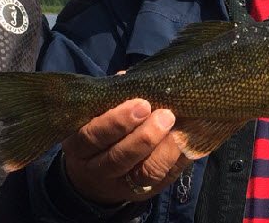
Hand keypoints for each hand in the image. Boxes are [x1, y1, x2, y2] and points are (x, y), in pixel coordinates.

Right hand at [61, 99, 190, 204]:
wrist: (92, 179)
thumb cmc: (96, 133)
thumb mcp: (92, 116)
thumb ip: (110, 98)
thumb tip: (128, 76)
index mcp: (79, 147)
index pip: (94, 136)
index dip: (117, 121)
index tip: (142, 104)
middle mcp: (97, 170)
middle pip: (119, 158)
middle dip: (145, 136)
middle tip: (165, 114)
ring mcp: (121, 185)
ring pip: (144, 173)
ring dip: (165, 149)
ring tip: (179, 127)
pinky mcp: (144, 193)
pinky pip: (164, 179)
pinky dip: (179, 158)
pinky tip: (189, 139)